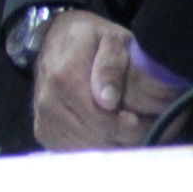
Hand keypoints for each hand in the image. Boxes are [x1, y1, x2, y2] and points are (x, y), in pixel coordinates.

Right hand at [31, 8, 181, 149]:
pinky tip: (111, 135)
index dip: (131, 127)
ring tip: (132, 130)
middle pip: (98, 139)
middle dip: (128, 139)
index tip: (146, 120)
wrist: (55, 40)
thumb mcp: (109, 38)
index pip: (103, 121)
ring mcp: (45, 121)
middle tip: (148, 127)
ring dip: (115, 145)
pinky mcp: (45, 133)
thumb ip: (112, 65)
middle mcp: (49, 103)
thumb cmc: (89, 39)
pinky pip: (76, 153)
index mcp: (65, 79)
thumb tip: (109, 100)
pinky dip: (98, 148)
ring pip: (89, 150)